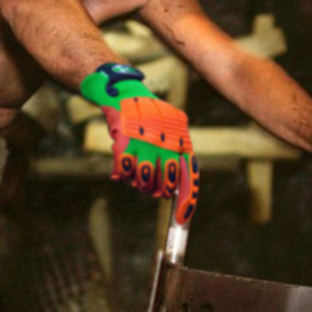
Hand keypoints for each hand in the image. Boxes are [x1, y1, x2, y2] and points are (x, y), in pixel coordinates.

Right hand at [81, 63, 198, 224]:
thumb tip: (178, 185)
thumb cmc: (150, 114)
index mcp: (180, 140)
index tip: (183, 218)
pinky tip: (122, 169)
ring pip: (144, 181)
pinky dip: (122, 174)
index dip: (188, 200)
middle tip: (153, 189)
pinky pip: (124, 172)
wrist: (124, 93)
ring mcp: (145, 144)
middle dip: (158, 191)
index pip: (189, 176)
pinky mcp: (124, 143)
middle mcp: (165, 143)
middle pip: (165, 184)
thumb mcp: (173, 126)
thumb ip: (177, 152)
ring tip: (137, 176)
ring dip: (140, 183)